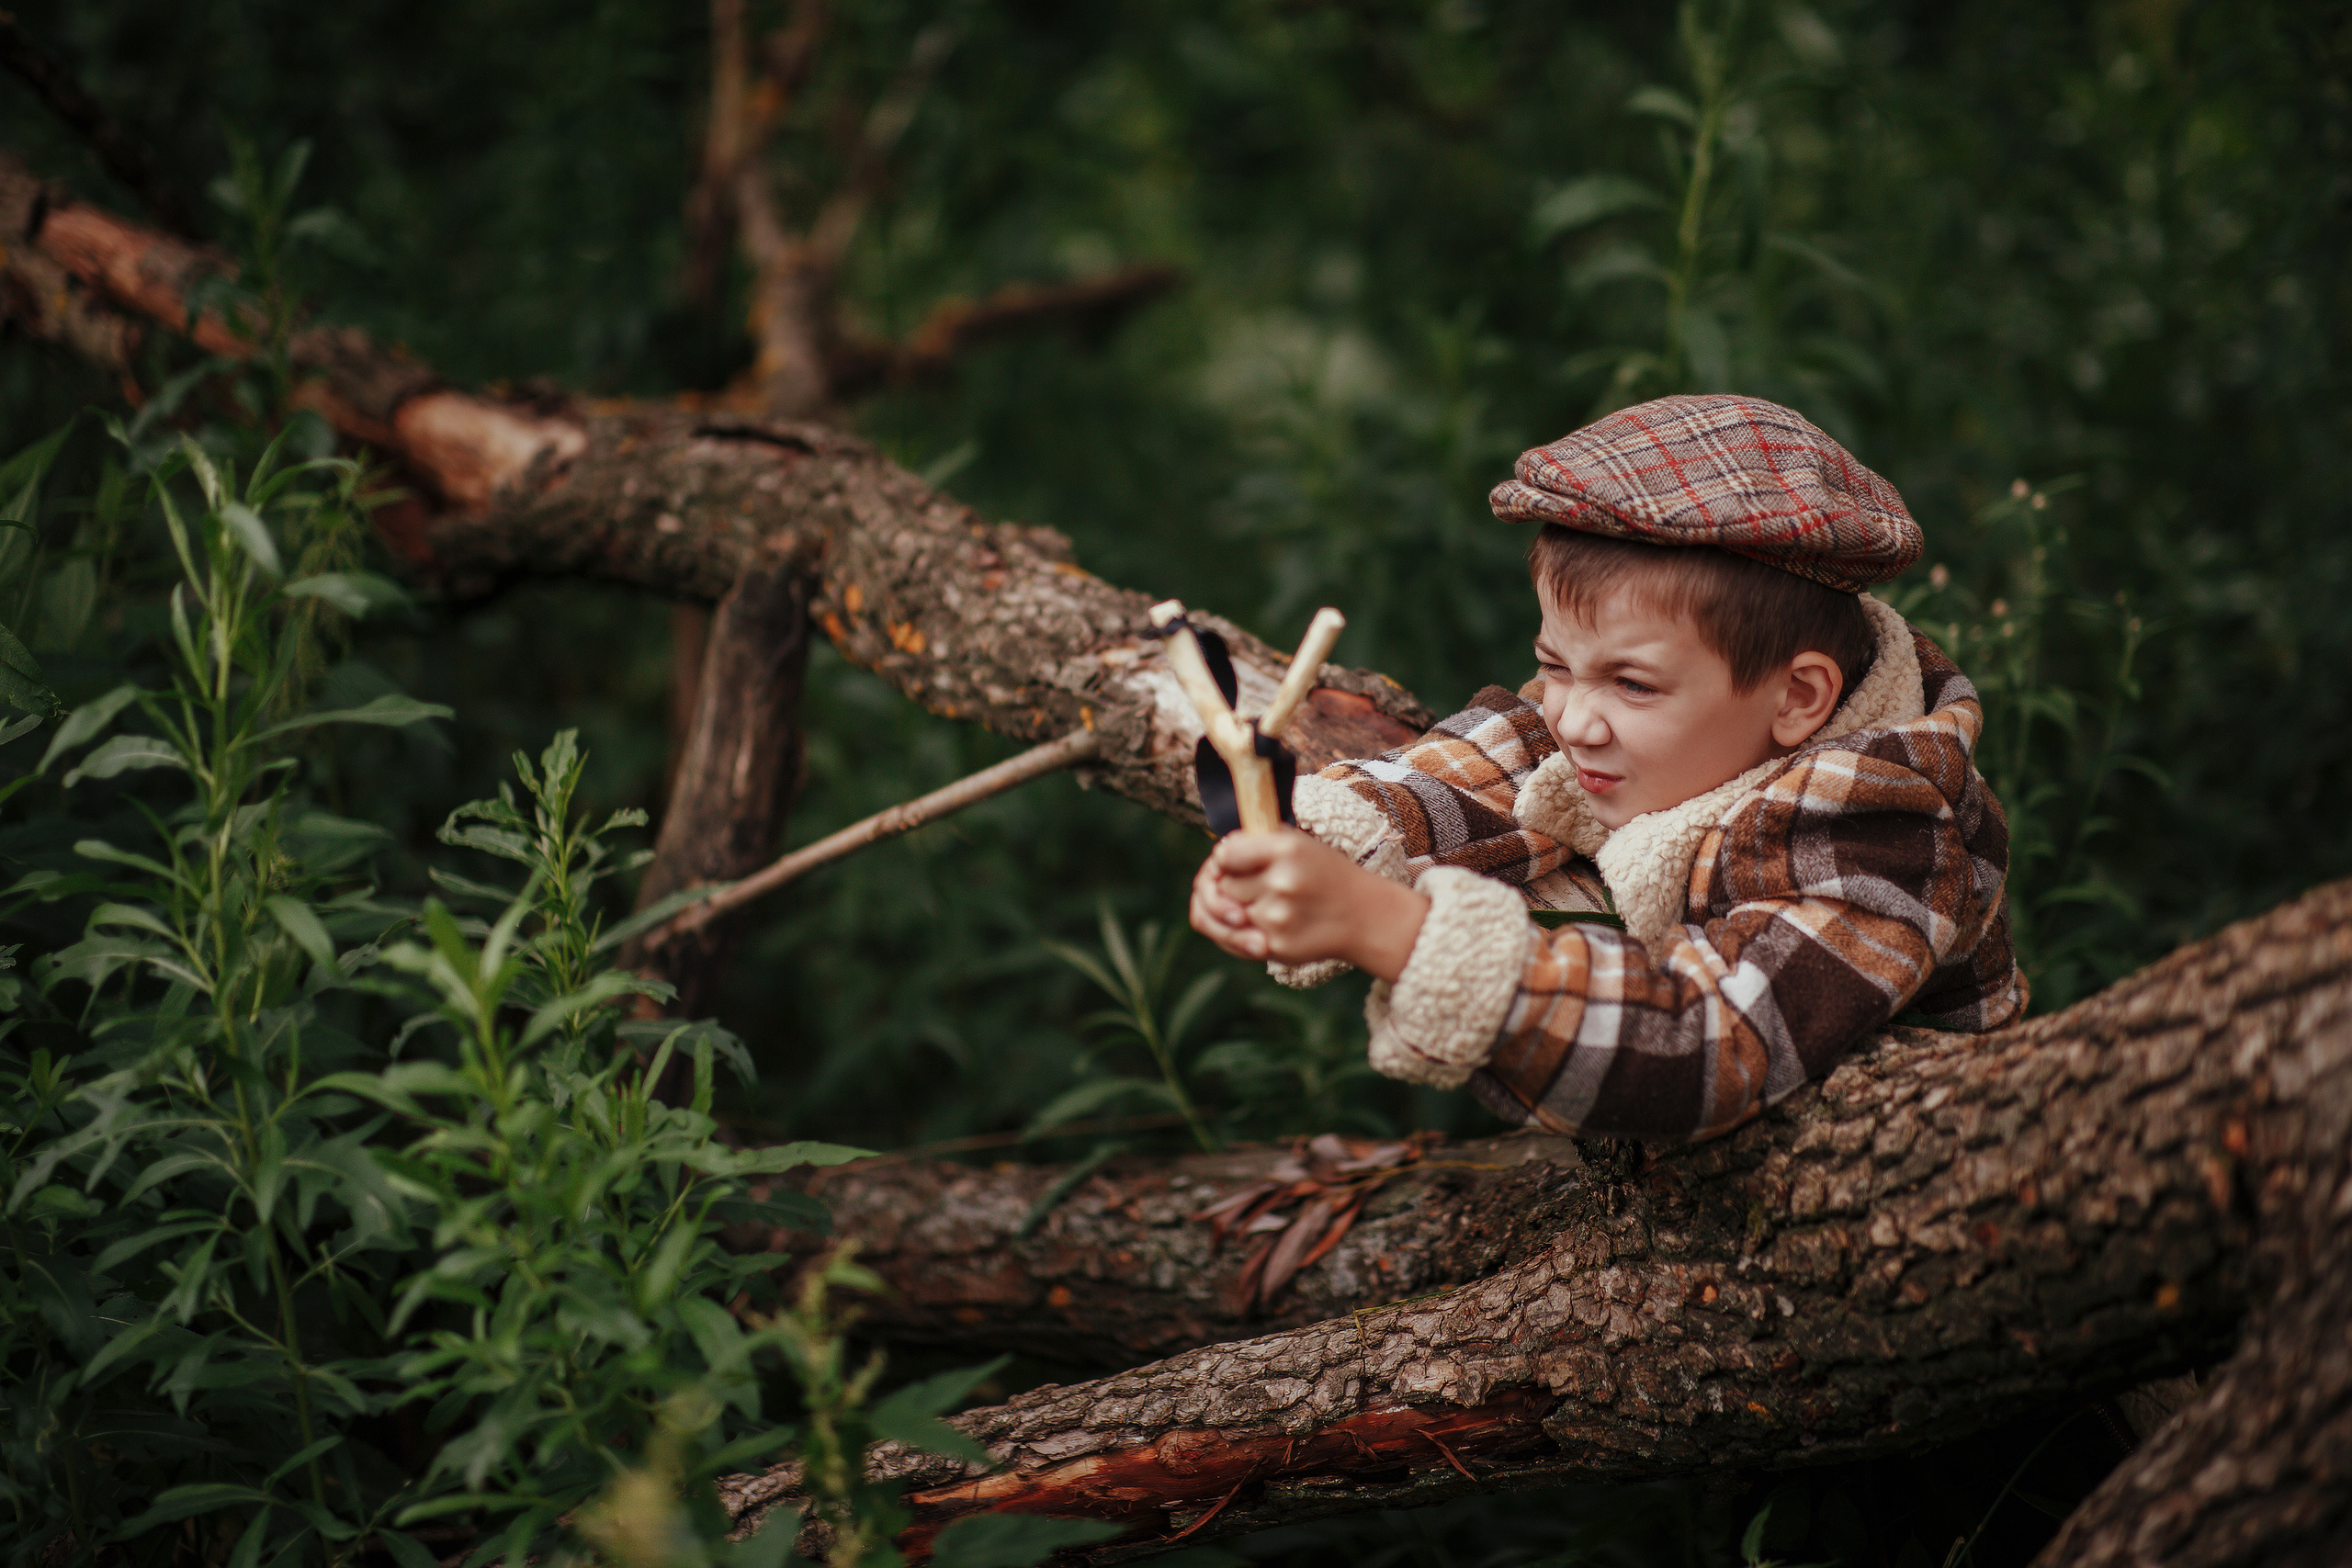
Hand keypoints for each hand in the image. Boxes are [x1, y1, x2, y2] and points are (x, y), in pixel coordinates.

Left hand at [1188, 829, 1427, 980]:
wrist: (1365, 917)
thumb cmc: (1324, 875)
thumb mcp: (1298, 844)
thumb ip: (1254, 845)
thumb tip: (1215, 861)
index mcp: (1287, 849)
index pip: (1225, 855)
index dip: (1226, 860)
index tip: (1236, 863)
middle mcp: (1282, 882)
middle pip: (1222, 885)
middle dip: (1232, 886)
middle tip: (1257, 887)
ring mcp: (1278, 918)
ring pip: (1226, 914)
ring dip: (1236, 911)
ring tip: (1261, 907)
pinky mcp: (1276, 947)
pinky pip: (1234, 940)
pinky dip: (1240, 934)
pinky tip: (1260, 928)